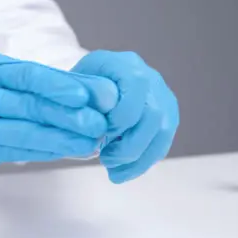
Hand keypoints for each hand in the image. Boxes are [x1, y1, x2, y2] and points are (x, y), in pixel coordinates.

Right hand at [0, 43, 118, 169]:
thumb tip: (36, 79)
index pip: (30, 76)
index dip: (61, 87)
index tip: (87, 95)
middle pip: (33, 107)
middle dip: (69, 116)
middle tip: (98, 122)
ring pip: (26, 134)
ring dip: (60, 139)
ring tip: (88, 142)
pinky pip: (11, 151)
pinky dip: (38, 151)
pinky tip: (58, 151)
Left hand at [72, 50, 178, 182]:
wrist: (88, 91)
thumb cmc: (78, 91)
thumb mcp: (71, 91)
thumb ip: (80, 104)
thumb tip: (91, 128)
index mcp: (124, 64)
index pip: (137, 84)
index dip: (122, 115)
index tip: (101, 134)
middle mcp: (149, 77)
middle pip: (154, 114)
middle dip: (130, 145)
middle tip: (105, 160)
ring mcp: (161, 97)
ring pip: (162, 132)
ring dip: (138, 159)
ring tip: (113, 173)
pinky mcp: (166, 118)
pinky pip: (161, 144)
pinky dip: (142, 163)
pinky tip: (122, 172)